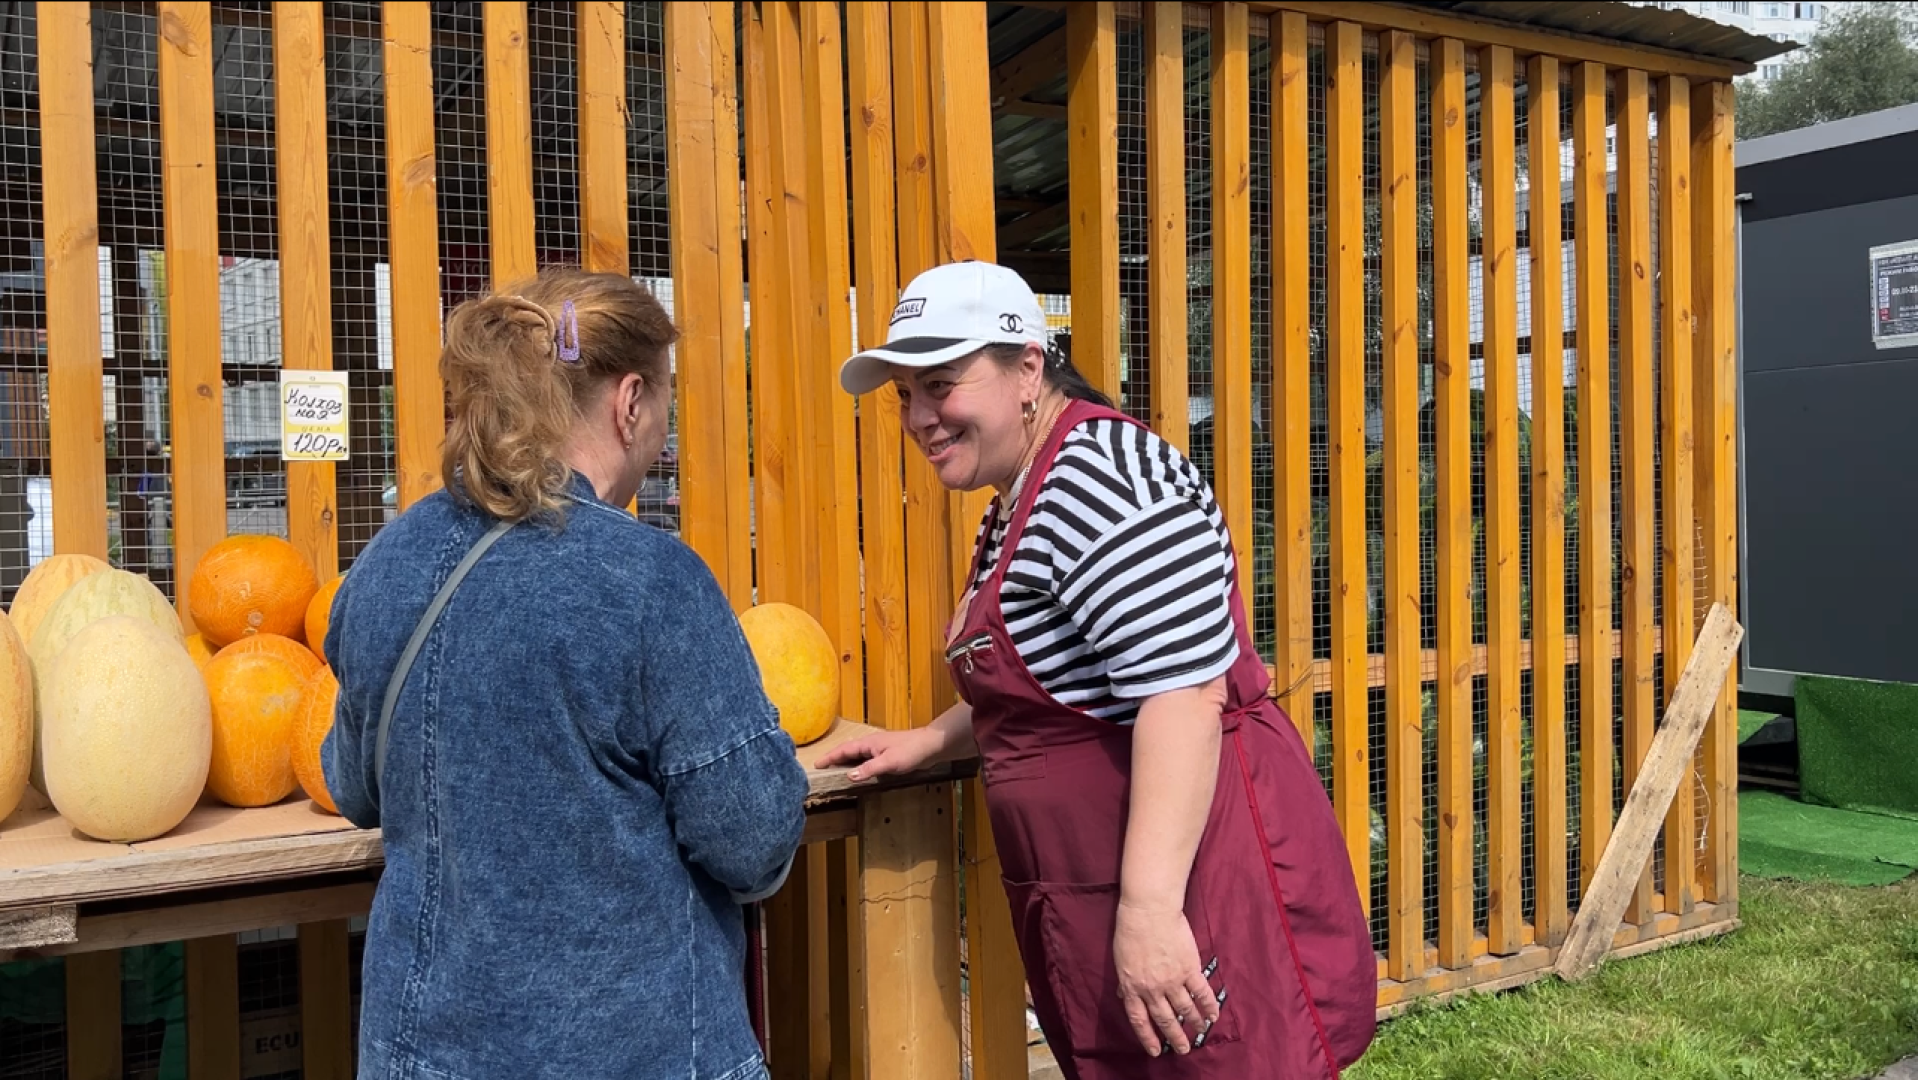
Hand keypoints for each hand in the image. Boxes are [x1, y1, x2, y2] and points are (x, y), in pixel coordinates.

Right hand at [811, 727, 943, 782]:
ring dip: (846, 763)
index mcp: (868, 743)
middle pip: (848, 752)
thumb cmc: (910, 751)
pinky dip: (859, 766)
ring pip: (857, 756)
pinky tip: (860, 774)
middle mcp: (871, 745)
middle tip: (823, 770)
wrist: (931, 746)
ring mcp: (879, 749)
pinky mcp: (887, 755)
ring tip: (836, 773)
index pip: (843, 750)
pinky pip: (867, 760)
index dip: (830, 757)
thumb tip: (849, 776)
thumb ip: (869, 769)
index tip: (817, 764)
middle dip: (834, 759)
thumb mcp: (888, 762)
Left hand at [1112, 900, 1218, 1056]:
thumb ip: (1126, 982)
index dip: (1147, 1037)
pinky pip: (1201, 993)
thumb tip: (1125, 997)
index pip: (1139, 1020)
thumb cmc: (1130, 931)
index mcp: (1132, 987)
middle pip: (1164, 1019)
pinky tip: (1213, 1014)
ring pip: (1184, 1009)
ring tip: (1200, 1031)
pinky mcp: (1189, 969)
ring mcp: (1171, 980)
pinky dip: (1208, 1005)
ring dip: (1194, 1022)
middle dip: (1175, 1036)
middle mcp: (1152, 989)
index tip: (1155, 1050)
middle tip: (1183, 1049)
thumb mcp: (1121, 961)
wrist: (1149, 911)